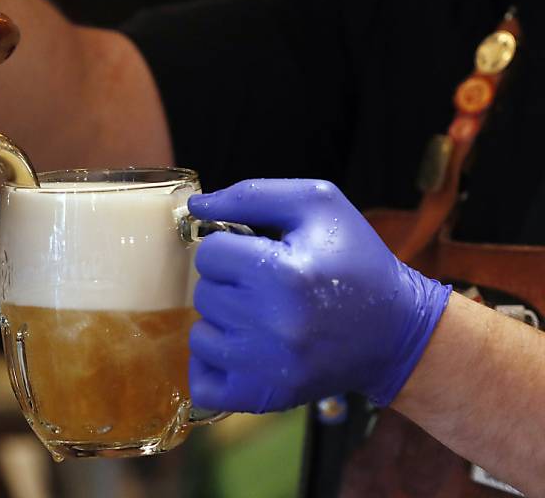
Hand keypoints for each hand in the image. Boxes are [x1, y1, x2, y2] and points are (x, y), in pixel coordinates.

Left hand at [187, 179, 450, 412]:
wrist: (397, 332)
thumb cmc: (356, 261)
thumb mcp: (318, 205)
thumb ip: (252, 195)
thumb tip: (196, 207)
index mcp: (286, 272)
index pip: (211, 253)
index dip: (232, 247)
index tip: (260, 254)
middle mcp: (273, 323)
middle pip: (204, 293)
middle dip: (230, 285)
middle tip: (267, 287)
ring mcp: (266, 367)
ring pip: (200, 334)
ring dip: (224, 323)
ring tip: (263, 317)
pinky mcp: (263, 396)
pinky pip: (202, 381)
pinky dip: (217, 364)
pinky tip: (246, 349)